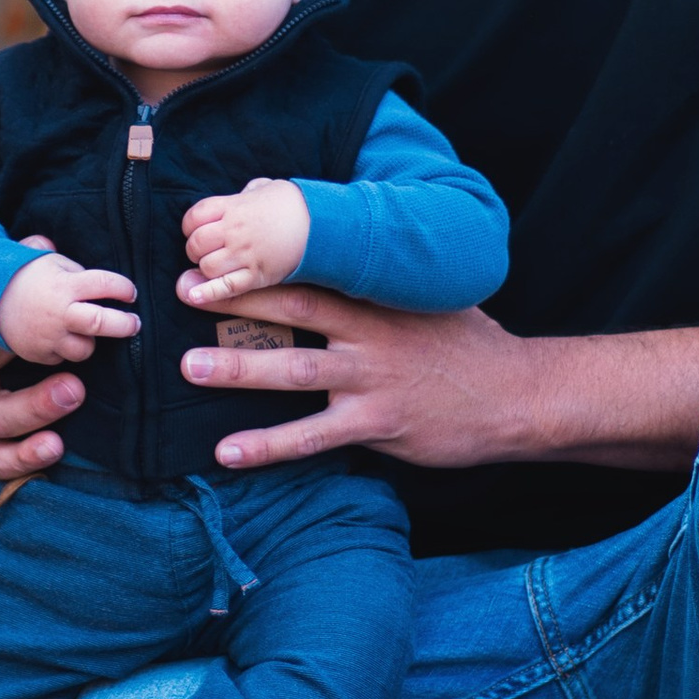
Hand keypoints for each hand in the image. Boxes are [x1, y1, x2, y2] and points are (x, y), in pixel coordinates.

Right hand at [0, 249, 140, 365]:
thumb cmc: (22, 276)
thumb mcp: (47, 260)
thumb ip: (73, 267)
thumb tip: (91, 268)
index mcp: (65, 286)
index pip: (105, 285)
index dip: (123, 289)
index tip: (130, 293)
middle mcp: (59, 313)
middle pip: (101, 323)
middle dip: (125, 324)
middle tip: (134, 323)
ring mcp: (49, 337)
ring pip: (85, 348)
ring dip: (90, 340)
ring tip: (87, 331)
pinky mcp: (39, 354)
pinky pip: (63, 358)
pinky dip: (66, 349)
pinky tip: (62, 337)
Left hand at [178, 178, 310, 306]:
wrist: (322, 224)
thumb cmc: (294, 203)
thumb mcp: (267, 188)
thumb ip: (248, 192)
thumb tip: (242, 195)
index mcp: (235, 207)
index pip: (194, 217)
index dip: (190, 225)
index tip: (197, 229)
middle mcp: (235, 231)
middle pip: (196, 244)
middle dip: (196, 249)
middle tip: (207, 251)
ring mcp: (245, 255)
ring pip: (207, 267)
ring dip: (206, 269)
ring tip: (217, 266)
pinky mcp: (258, 276)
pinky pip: (226, 287)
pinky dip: (208, 294)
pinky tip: (194, 296)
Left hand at [178, 283, 544, 470]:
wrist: (518, 396)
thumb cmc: (467, 344)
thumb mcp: (430, 297)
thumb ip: (383, 278)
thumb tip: (345, 246)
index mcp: (378, 297)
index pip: (311, 269)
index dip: (261, 261)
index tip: (213, 252)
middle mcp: (370, 333)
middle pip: (294, 308)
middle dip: (235, 300)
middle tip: (180, 292)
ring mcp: (372, 379)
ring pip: (295, 370)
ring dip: (240, 367)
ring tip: (189, 367)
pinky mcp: (378, 424)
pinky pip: (313, 436)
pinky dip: (268, 444)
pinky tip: (226, 452)